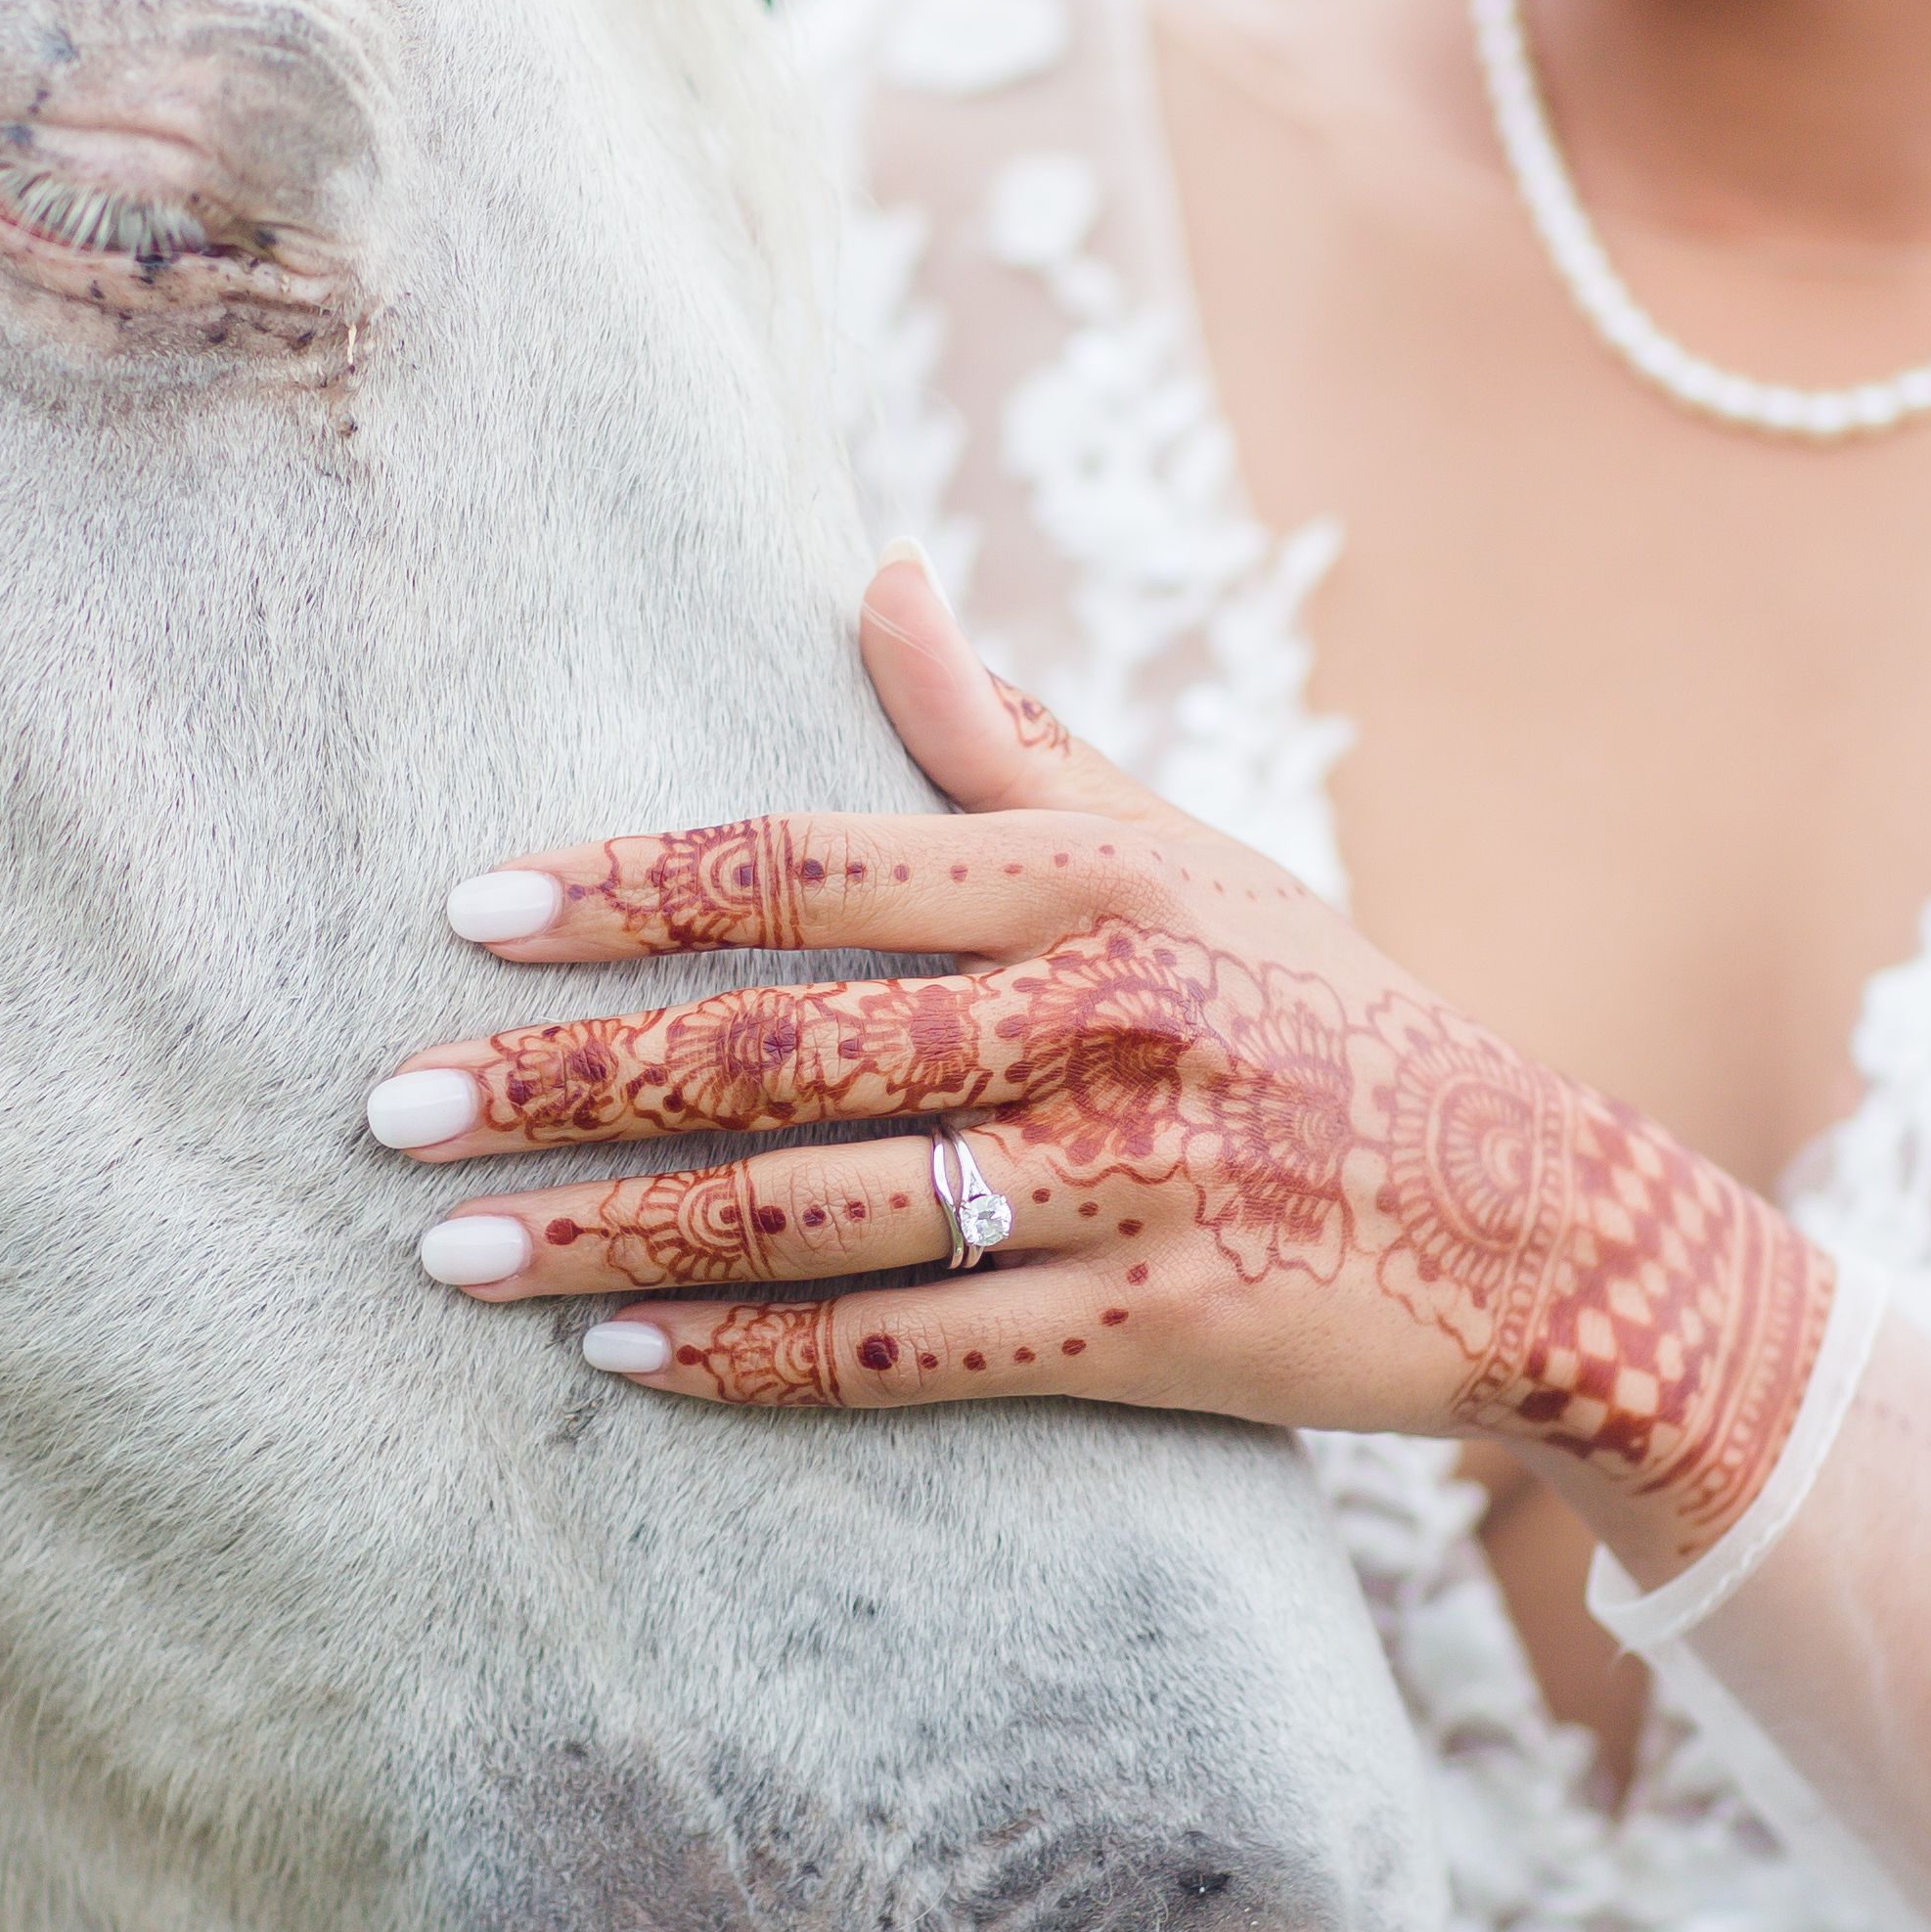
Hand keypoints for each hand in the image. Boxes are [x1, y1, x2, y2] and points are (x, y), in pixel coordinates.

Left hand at [371, 554, 1836, 1574]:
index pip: (809, 866)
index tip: (468, 912)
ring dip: (614, 1236)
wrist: (1542, 1227)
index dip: (628, 889)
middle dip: (562, 1080)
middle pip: (776, 1047)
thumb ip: (1008, 735)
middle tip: (388, 1107)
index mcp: (1088, 883)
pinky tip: (621, 1358)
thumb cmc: (1330, 1017)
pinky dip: (753, 1360)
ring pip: (813, 1209)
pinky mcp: (1146, 1334)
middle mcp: (1094, 1019)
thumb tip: (874, 571)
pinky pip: (906, 1351)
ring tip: (454, 1255)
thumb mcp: (1185, 853)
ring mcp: (1119, 1183)